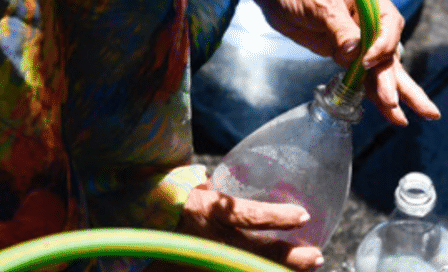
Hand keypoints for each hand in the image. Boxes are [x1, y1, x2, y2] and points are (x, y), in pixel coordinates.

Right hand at [162, 184, 322, 270]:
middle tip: (316, 257)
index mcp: (207, 210)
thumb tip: (241, 184)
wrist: (131, 216)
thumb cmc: (166, 194)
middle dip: (288, 259)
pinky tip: (272, 271)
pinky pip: (228, 270)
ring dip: (277, 271)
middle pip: (254, 253)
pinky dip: (250, 271)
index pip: (247, 215)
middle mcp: (207, 237)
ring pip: (245, 268)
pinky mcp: (197, 268)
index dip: (276, 218)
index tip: (303, 217)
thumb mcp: (193, 186)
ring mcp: (202, 258)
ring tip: (306, 270)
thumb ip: (219, 192)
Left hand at [248, 0, 439, 125]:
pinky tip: (388, 112)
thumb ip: (339, 29)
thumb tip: (354, 56)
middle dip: (398, 81)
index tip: (365, 62)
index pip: (388, 25)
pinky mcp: (343, 53)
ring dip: (392, 93)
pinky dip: (371, 92)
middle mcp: (369, 20)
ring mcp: (358, 39)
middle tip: (411, 107)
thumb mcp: (318, 2)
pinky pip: (362, 75)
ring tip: (403, 119)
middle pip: (389, 52)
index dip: (381, 47)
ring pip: (380, 69)